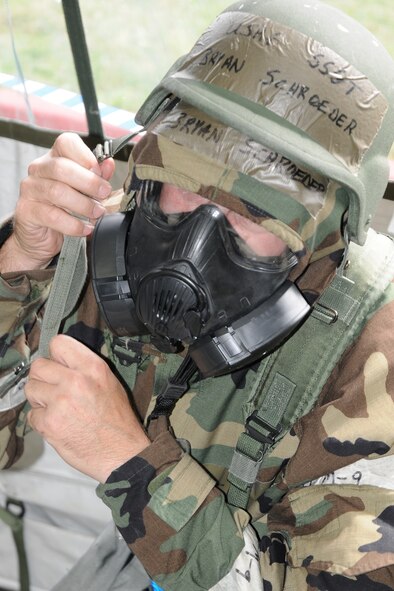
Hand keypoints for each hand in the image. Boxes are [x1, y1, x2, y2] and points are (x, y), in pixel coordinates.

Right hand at [1, 132, 114, 271]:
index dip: (86, 156)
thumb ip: (97, 176)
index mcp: (54, 158)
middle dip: (89, 182)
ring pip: (57, 192)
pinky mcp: (27, 211)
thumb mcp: (84, 190)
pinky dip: (74, 224)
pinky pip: (52, 216)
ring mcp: (30, 190)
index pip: (66, 142)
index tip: (100, 172)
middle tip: (104, 194)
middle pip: (61, 167)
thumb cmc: (63, 208)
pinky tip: (85, 228)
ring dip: (83, 204)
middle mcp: (39, 170)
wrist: (41, 235)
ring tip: (97, 213)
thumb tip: (109, 164)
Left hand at [26, 335, 149, 481]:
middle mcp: (75, 381)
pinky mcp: (49, 423)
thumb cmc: (118, 420)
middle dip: (44, 378)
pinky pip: (32, 415)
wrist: (122, 453)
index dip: (56, 356)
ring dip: (40, 399)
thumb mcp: (110, 382)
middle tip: (56, 390)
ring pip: (30, 389)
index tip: (59, 366)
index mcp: (93, 367)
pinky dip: (42, 421)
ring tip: (58, 408)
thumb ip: (84, 367)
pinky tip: (59, 424)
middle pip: (38, 366)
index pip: (58, 343)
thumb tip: (60, 361)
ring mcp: (60, 402)